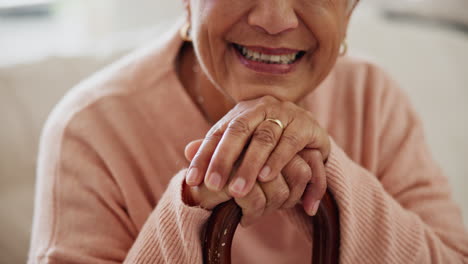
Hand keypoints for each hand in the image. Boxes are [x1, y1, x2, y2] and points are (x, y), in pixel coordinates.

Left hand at [185, 95, 328, 216]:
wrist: (309, 130)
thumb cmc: (269, 141)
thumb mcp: (243, 144)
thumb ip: (217, 148)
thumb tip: (186, 151)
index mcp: (242, 112)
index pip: (217, 132)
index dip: (204, 156)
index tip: (192, 181)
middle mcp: (262, 108)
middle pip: (238, 131)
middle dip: (225, 160)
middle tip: (214, 186)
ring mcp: (285, 113)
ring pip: (265, 138)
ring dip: (251, 165)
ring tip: (240, 189)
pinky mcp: (306, 125)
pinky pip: (291, 143)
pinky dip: (280, 162)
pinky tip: (269, 178)